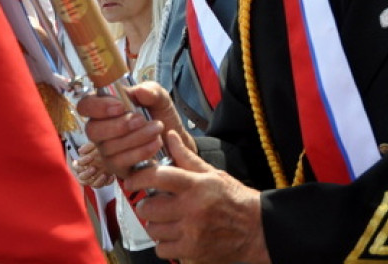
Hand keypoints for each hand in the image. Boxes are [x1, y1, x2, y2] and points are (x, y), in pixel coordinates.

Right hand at [72, 140, 113, 187]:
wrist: (112, 153)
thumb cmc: (100, 148)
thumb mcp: (94, 145)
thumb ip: (88, 147)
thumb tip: (80, 151)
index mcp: (81, 164)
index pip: (77, 166)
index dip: (83, 162)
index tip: (91, 157)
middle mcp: (85, 173)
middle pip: (81, 178)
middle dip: (87, 174)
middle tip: (94, 168)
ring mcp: (93, 179)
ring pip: (91, 184)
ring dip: (97, 181)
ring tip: (104, 175)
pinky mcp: (101, 182)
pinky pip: (102, 186)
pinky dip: (106, 182)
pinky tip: (111, 176)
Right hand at [77, 82, 193, 179]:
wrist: (174, 140)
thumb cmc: (159, 115)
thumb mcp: (160, 98)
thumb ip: (151, 91)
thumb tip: (140, 91)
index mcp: (105, 107)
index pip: (85, 105)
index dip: (97, 106)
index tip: (120, 106)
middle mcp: (101, 130)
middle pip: (92, 130)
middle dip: (119, 125)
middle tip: (141, 119)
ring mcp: (106, 150)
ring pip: (108, 147)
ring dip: (135, 137)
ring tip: (157, 128)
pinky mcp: (116, 167)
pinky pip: (119, 162)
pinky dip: (140, 151)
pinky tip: (155, 143)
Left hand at [127, 131, 269, 263]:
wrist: (256, 229)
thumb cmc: (234, 198)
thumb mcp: (212, 173)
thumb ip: (186, 157)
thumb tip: (170, 136)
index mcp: (196, 185)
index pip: (158, 177)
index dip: (139, 178)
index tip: (132, 181)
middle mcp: (191, 209)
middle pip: (149, 208)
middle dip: (147, 205)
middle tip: (155, 204)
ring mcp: (191, 232)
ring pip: (153, 230)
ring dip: (156, 225)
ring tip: (168, 220)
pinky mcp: (192, 252)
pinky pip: (162, 249)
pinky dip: (164, 243)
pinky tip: (175, 235)